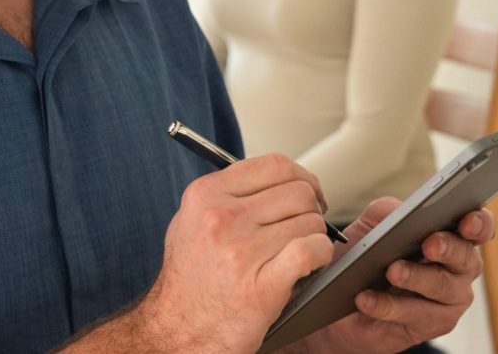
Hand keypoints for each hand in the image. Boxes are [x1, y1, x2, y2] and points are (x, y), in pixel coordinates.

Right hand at [139, 154, 334, 352]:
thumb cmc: (189, 278)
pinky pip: (311, 251)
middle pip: (298, 191)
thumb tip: (274, 177)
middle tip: (307, 223)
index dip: (301, 176)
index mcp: (206, 194)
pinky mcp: (262, 286)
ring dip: (316, 235)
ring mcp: (241, 251)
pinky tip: (313, 262)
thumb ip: (227, 192)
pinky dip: (321, 254)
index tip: (306, 191)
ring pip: (309, 221)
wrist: (176, 332)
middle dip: (312, 207)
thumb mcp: (191, 220)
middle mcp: (222, 217)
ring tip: (303, 248)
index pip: (275, 165)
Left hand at [298, 197, 494, 353]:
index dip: (479, 223)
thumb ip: (388, 211)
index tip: (467, 221)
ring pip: (442, 287)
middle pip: (466, 258)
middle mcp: (459, 268)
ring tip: (392, 271)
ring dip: (416, 278)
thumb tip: (401, 212)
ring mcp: (450, 300)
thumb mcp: (372, 224)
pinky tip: (366, 298)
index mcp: (451, 236)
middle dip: (448, 248)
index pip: (478, 227)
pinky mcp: (431, 326)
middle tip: (429, 244)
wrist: (346, 294)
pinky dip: (387, 305)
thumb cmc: (368, 252)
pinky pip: (413, 315)